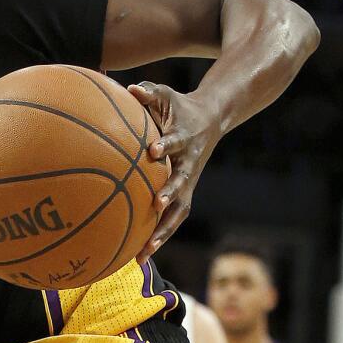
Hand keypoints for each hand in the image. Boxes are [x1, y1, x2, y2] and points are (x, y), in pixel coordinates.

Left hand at [128, 83, 221, 261]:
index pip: (176, 142)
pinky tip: (139, 256)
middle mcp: (189, 165)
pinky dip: (159, 237)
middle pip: (182, 183)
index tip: (154, 150)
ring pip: (179, 211)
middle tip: (156, 205)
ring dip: (163, 231)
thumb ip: (148, 92)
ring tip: (145, 252)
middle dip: (170, 194)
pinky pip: (172, 220)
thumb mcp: (166, 95)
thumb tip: (129, 87)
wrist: (212, 119)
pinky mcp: (185, 195)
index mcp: (183, 140)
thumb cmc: (180, 106)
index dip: (166, 146)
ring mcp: (189, 183)